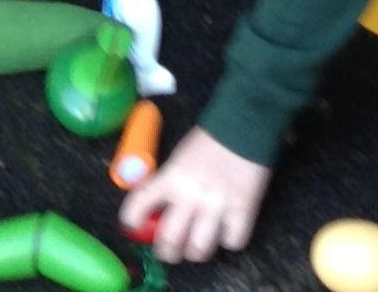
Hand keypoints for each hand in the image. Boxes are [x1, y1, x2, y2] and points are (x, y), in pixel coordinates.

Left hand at [122, 128, 270, 262]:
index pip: (138, 206)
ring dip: (195, 253)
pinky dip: (229, 240)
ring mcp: (217, 205)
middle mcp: (190, 195)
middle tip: (170, 251)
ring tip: (197, 247)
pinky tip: (227, 231)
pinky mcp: (243, 209)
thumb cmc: (209, 139)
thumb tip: (160, 207)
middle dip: (167, 252)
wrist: (244, 123)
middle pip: (169, 241)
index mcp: (170, 178)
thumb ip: (170, 182)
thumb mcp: (179, 157)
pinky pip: (233, 242)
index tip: (135, 226)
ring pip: (199, 249)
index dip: (132, 222)